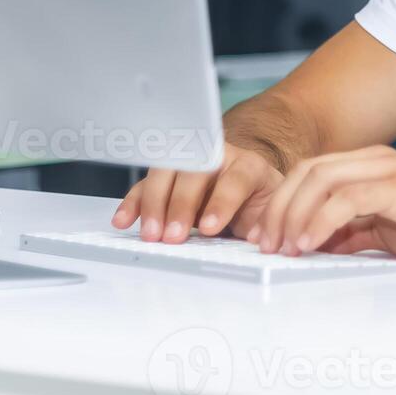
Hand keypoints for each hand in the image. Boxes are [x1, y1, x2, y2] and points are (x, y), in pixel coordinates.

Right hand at [112, 142, 284, 242]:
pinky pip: (145, 184)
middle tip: (173, 236)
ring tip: (150, 234)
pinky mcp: (168, 177)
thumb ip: (266, 222)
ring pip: (166, 171)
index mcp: (250, 165)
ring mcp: (189, 163)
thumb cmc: (259, 203)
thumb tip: (257, 237)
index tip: (208, 228)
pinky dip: (133, 202)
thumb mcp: (271, 212)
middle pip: (194, 170)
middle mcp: (218, 157)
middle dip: (181, 204)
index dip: (221, 202)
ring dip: (154, 203)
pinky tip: (123, 220)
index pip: (236, 178)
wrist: (250, 190)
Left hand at [252, 145, 395, 261]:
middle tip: (267, 243)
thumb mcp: (387, 230)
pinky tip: (310, 243)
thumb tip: (320, 245)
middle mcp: (374, 160)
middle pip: (306, 172)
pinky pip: (347, 200)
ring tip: (284, 247)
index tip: (267, 234)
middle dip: (278, 208)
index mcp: (370, 165)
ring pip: (319, 181)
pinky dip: (321, 221)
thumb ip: (353, 231)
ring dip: (293, 215)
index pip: (309, 173)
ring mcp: (386, 171)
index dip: (281, 202)